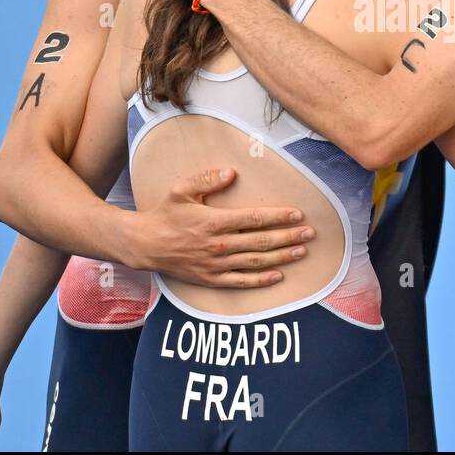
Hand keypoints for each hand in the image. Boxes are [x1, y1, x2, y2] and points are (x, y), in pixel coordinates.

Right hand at [123, 167, 313, 286]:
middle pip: (261, 241)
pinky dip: (261, 280)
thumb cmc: (164, 215)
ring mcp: (216, 265)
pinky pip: (240, 282)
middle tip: (310, 233)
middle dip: (289, 237)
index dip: (278, 217)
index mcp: (214, 222)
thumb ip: (207, 179)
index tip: (297, 214)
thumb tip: (232, 173)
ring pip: (256, 262)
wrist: (144, 245)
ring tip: (302, 252)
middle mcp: (219, 245)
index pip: (254, 219)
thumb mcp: (181, 190)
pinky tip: (278, 275)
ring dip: (282, 257)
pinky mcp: (211, 279)